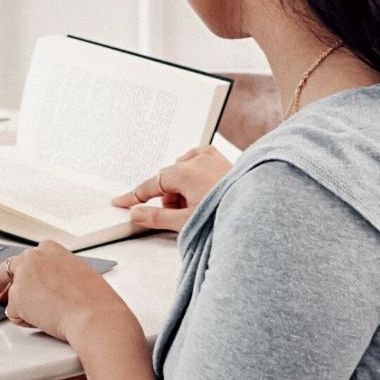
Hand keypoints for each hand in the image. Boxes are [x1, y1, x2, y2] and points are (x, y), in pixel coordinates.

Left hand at [0, 240, 129, 344]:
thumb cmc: (93, 299)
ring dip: (25, 310)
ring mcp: (22, 276)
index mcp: (49, 248)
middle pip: (4, 271)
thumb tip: (44, 287)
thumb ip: (55, 274)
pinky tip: (46, 320)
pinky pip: (14, 315)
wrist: (94, 314)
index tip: (6, 281)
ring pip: (13, 298)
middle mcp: (32, 257)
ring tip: (51, 316)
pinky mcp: (16, 297)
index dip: (14, 274)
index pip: (23, 259)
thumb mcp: (76, 274)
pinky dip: (27, 321)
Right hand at [111, 145, 230, 232]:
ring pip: (183, 171)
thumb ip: (156, 217)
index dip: (134, 196)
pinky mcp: (222, 159)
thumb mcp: (186, 222)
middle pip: (167, 180)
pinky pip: (199, 161)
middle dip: (169, 199)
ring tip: (199, 207)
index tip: (119, 201)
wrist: (260, 211)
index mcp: (183, 172)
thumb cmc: (224, 216)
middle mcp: (196, 160)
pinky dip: (195, 175)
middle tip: (181, 217)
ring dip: (183, 189)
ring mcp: (211, 157)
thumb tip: (135, 213)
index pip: (150, 185)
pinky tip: (203, 188)